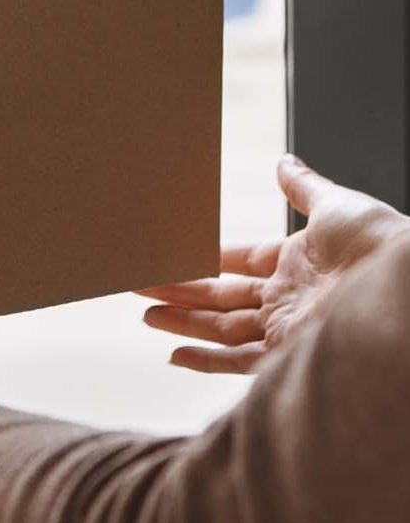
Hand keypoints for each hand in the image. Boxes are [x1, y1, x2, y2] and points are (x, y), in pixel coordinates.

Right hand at [140, 154, 409, 373]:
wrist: (405, 284)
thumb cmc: (379, 242)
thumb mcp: (335, 205)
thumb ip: (303, 186)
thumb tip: (282, 160)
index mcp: (297, 263)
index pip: (241, 263)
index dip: (207, 260)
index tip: (174, 254)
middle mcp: (288, 299)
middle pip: (222, 298)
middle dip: (180, 292)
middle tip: (140, 283)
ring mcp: (286, 329)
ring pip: (221, 328)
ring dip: (183, 323)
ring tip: (146, 314)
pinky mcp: (287, 355)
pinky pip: (238, 362)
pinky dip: (206, 360)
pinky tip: (174, 354)